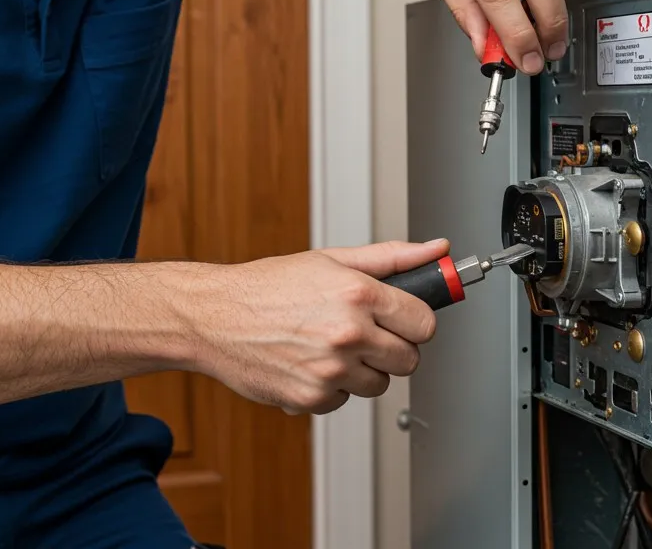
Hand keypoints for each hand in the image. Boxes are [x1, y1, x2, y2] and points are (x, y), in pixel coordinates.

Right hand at [192, 240, 447, 414]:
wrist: (213, 317)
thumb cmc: (268, 287)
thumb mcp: (332, 260)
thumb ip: (392, 258)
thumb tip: (437, 250)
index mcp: (358, 294)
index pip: (424, 323)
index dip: (415, 322)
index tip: (403, 320)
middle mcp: (348, 333)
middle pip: (409, 359)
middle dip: (392, 348)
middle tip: (365, 333)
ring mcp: (330, 370)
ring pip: (379, 384)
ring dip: (363, 370)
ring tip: (330, 346)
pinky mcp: (311, 399)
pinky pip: (344, 400)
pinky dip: (332, 388)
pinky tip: (309, 364)